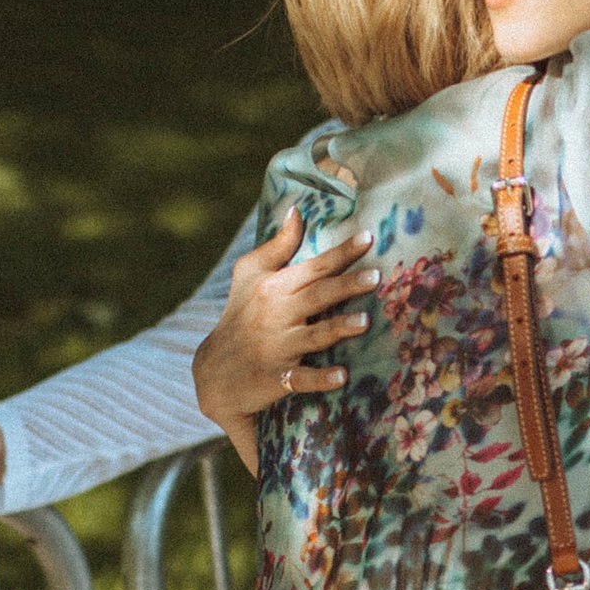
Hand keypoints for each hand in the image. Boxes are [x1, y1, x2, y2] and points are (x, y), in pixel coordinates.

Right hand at [192, 209, 377, 429]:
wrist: (214, 372)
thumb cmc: (239, 315)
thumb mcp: (249, 275)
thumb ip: (278, 245)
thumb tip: (297, 210)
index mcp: (273, 287)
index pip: (314, 266)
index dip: (341, 253)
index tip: (368, 237)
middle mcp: (276, 315)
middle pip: (317, 297)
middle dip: (345, 286)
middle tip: (375, 276)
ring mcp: (277, 348)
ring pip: (312, 336)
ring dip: (338, 328)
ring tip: (364, 321)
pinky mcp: (276, 379)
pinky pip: (301, 379)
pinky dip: (320, 379)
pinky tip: (341, 377)